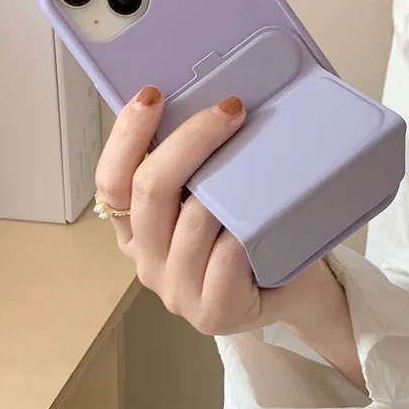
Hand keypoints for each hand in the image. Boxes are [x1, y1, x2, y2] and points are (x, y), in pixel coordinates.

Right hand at [95, 86, 328, 336]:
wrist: (297, 294)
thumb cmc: (253, 238)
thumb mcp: (213, 196)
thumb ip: (194, 167)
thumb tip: (206, 99)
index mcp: (135, 230)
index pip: (111, 180)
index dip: (126, 134)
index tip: (154, 94)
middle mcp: (147, 262)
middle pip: (149, 191)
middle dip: (190, 140)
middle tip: (230, 109)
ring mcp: (177, 292)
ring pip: (191, 221)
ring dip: (225, 185)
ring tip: (256, 161)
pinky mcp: (213, 314)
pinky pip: (225, 258)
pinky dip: (242, 232)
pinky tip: (260, 218)